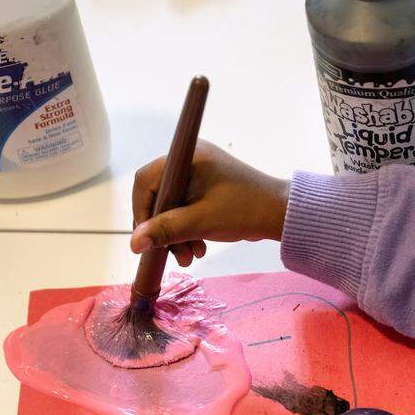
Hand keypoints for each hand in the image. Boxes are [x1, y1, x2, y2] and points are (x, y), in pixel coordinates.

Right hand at [130, 141, 289, 265]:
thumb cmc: (245, 210)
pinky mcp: (206, 188)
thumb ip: (165, 230)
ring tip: (190, 257)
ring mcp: (199, 174)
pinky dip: (187, 229)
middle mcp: (190, 161)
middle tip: (173, 254)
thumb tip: (134, 243)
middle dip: (163, 229)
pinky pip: (185, 208)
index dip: (142, 211)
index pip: (145, 181)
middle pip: (158, 197)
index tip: (147, 237)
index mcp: (187, 157)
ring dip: (176, 234)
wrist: (281, 214)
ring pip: (171, 206)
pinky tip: (198, 248)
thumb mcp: (200, 222)